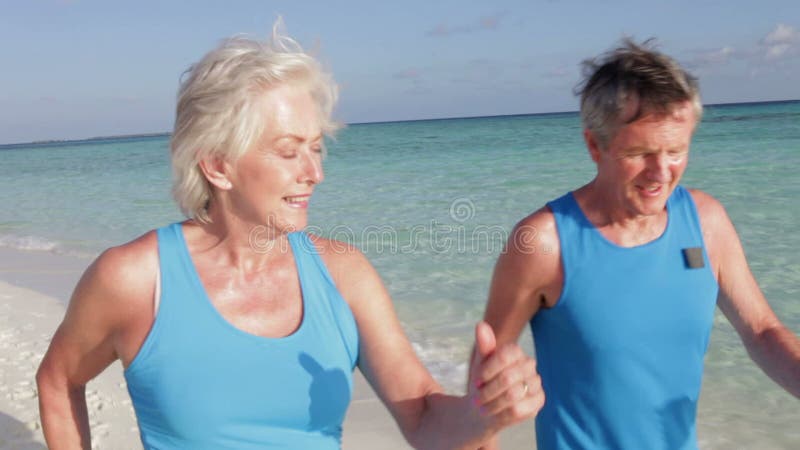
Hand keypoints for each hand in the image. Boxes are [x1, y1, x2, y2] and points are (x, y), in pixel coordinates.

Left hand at [468, 321, 543, 435]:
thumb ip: (483, 346)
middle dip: (487, 391)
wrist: (485, 406)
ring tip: (482, 407)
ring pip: (512, 395)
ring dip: (492, 403)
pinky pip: (518, 409)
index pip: (504, 356)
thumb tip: (481, 325)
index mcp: (516, 352)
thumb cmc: (483, 382)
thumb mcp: (479, 364)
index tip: (476, 380)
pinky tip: (493, 413)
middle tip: (476, 399)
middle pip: (507, 377)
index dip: (487, 370)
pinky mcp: (538, 401)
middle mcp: (529, 365)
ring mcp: (536, 383)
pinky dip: (501, 413)